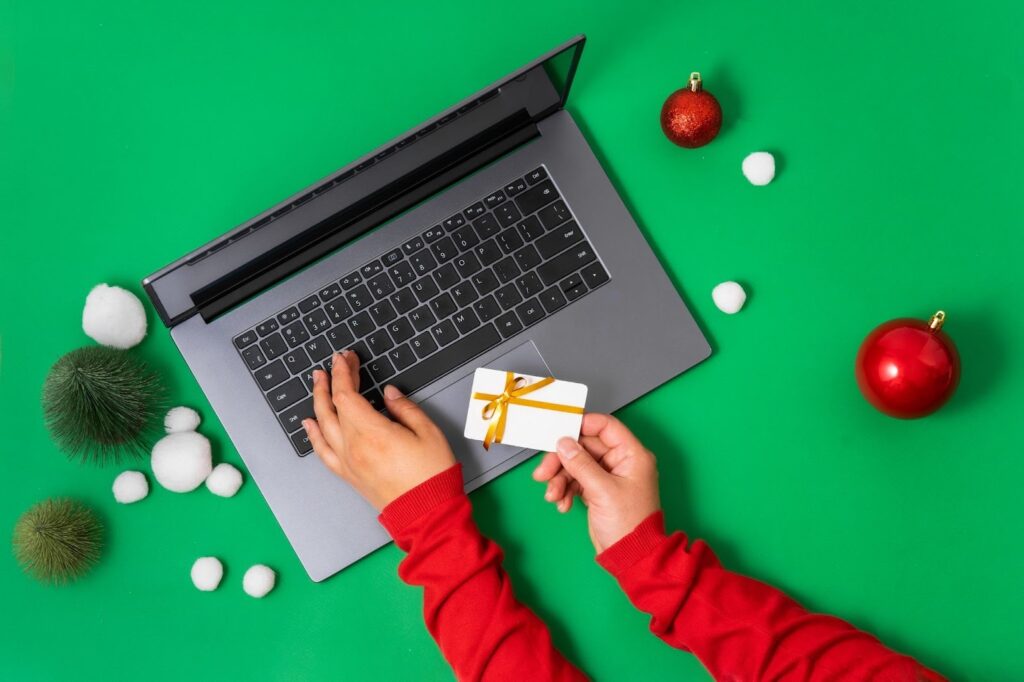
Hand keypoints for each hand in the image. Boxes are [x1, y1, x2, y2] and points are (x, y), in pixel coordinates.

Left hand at [303, 350, 455, 509]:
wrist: (427, 514)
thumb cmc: (432, 476)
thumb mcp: (429, 433)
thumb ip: (406, 408)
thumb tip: (389, 394)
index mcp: (373, 433)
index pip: (346, 395)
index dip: (342, 373)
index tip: (344, 358)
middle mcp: (354, 447)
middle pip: (332, 407)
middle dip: (330, 381)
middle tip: (332, 365)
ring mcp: (349, 462)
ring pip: (323, 426)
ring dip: (318, 401)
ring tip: (317, 383)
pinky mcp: (349, 475)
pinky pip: (323, 451)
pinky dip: (313, 435)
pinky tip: (309, 424)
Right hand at [532, 413, 659, 552]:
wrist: (630, 557)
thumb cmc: (629, 525)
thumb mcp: (603, 491)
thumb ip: (581, 464)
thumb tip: (564, 443)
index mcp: (631, 455)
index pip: (605, 427)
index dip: (581, 426)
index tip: (559, 432)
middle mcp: (620, 462)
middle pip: (584, 447)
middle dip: (562, 460)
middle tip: (544, 472)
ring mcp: (608, 477)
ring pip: (576, 465)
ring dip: (560, 479)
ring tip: (553, 496)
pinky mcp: (597, 491)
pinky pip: (575, 481)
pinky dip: (565, 490)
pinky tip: (561, 504)